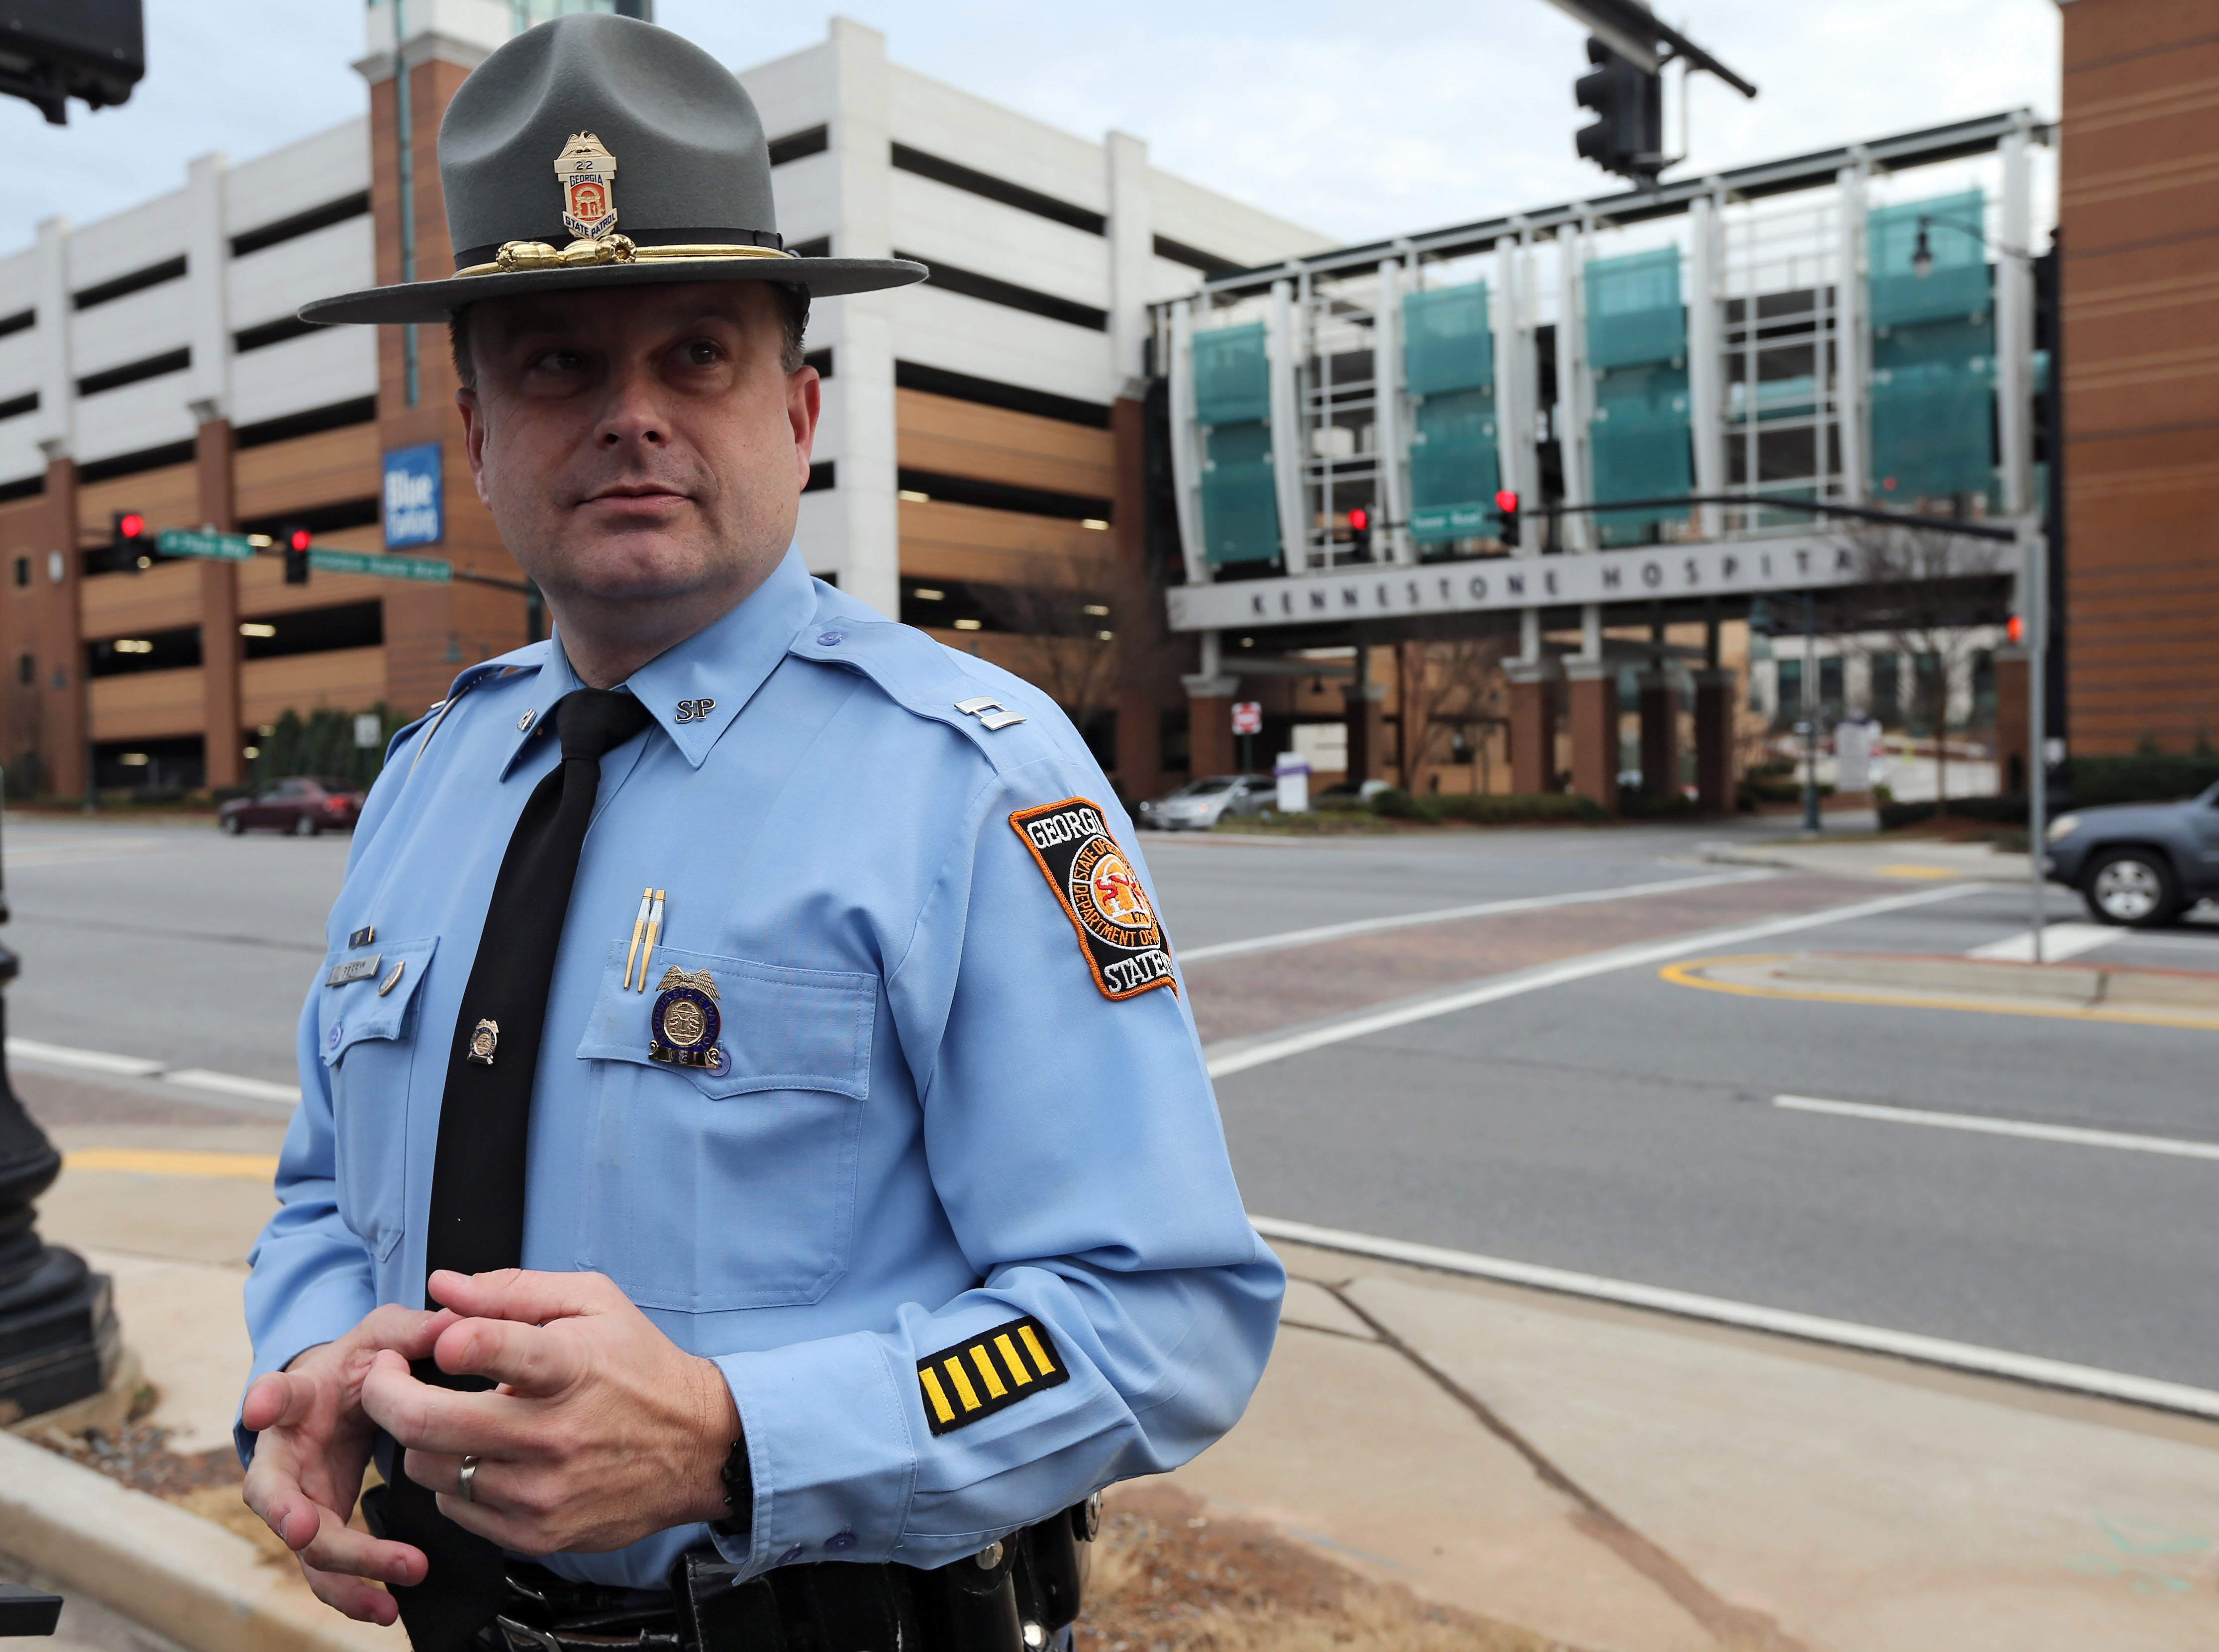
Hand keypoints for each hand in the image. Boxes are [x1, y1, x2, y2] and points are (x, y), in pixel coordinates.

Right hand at [240, 1304, 457, 1624]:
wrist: (343, 1391)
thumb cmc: (360, 1361)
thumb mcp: (385, 1334)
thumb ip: (412, 1330)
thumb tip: (452, 1325)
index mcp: (299, 1397)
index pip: (277, 1394)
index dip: (266, 1399)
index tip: (259, 1406)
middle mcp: (285, 1453)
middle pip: (272, 1491)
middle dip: (287, 1514)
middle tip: (306, 1532)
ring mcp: (298, 1497)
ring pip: (305, 1545)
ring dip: (343, 1570)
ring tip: (388, 1594)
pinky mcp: (320, 1528)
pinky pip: (329, 1570)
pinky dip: (355, 1592)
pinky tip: (388, 1609)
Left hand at [359, 1269, 740, 1555]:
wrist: (696, 1447)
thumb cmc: (638, 1367)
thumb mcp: (593, 1303)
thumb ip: (513, 1291)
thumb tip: (442, 1286)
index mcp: (571, 1367)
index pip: (498, 1350)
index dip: (452, 1340)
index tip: (432, 1338)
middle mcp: (553, 1434)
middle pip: (428, 1423)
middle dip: (384, 1392)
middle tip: (386, 1374)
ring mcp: (542, 1492)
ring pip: (429, 1469)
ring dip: (423, 1439)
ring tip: (449, 1416)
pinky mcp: (537, 1534)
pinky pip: (455, 1509)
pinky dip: (454, 1479)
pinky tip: (483, 1455)